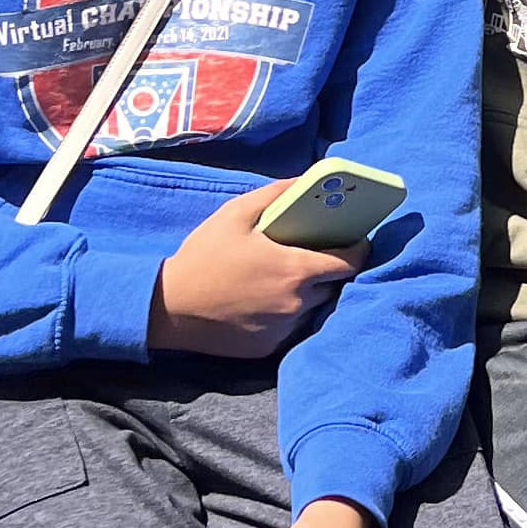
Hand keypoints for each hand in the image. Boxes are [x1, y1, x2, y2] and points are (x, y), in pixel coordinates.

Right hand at [150, 184, 364, 356]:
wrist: (167, 308)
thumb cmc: (203, 256)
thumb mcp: (235, 214)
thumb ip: (276, 194)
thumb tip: (307, 180)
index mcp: (295, 270)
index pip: (350, 262)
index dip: (358, 250)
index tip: (357, 241)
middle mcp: (297, 303)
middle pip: (332, 285)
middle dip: (328, 271)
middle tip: (312, 256)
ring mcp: (284, 329)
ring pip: (311, 308)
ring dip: (306, 294)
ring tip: (283, 278)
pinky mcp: (269, 347)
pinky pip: (289, 327)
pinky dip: (284, 314)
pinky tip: (263, 301)